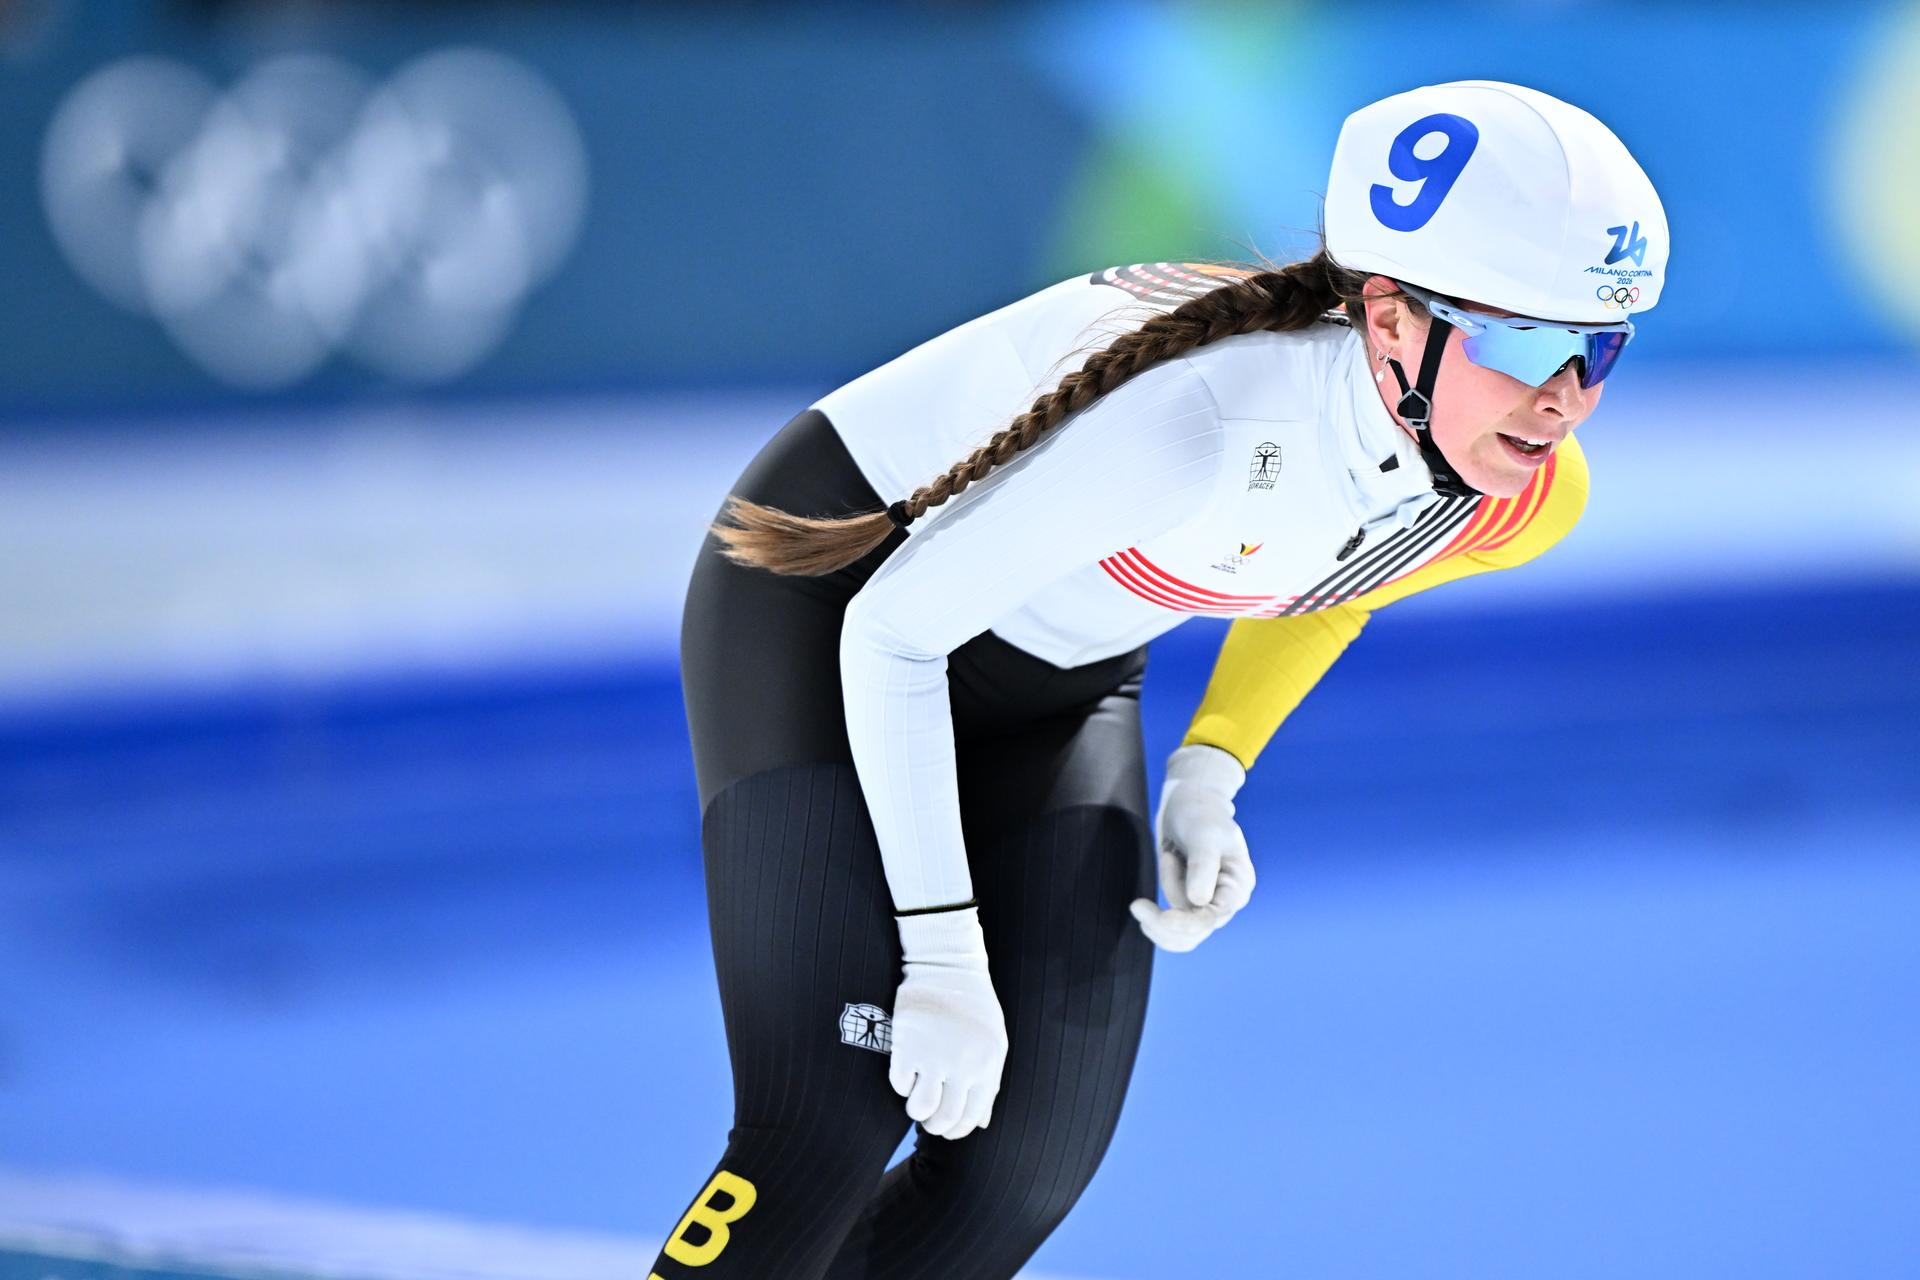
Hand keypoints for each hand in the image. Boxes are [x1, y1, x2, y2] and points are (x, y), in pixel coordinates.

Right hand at [888, 905, 1007, 1138]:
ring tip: (917, 1096)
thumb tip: (980, 1122)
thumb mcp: (994, 1043)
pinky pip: (900, 1083)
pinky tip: (907, 1070)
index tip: (945, 1127)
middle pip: (944, 1120)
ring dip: (915, 1109)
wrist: (947, 966)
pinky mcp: (908, 1045)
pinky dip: (901, 1084)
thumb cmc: (973, 1005)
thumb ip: (989, 1083)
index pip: (970, 1119)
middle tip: (928, 1116)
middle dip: (933, 1125)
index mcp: (986, 1067)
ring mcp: (934, 1056)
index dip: (955, 1131)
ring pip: (919, 1109)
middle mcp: (962, 1066)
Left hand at [1129, 744, 1253, 951]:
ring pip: (1181, 934)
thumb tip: (1200, 901)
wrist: (1187, 803)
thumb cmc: (1200, 813)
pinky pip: (1172, 927)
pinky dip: (1155, 920)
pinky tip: (1143, 906)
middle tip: (1136, 906)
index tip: (1157, 916)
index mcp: (1238, 885)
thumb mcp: (1204, 834)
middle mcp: (1226, 900)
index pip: (1214, 917)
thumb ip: (1203, 866)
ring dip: (1159, 915)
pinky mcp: (1188, 903)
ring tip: (1152, 883)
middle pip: (1197, 932)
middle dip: (1164, 924)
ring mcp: (1207, 904)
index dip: (1186, 923)